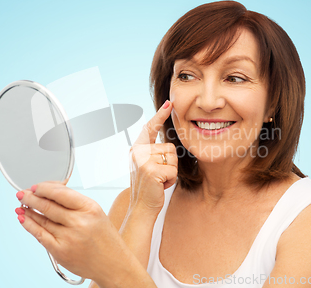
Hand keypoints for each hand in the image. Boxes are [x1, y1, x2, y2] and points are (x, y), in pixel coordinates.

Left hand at [15, 181, 129, 284]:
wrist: (113, 264)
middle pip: (47, 205)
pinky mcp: (60, 251)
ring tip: (21, 205)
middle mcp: (79, 222)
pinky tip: (24, 219)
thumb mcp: (96, 213)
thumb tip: (50, 193)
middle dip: (31, 197)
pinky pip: (39, 234)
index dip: (44, 188)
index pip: (60, 193)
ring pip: (41, 219)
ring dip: (28, 211)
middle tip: (22, 194)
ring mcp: (68, 238)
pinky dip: (29, 225)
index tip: (36, 187)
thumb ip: (75, 203)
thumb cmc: (105, 239)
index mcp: (90, 208)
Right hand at [128, 100, 177, 214]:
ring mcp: (143, 160)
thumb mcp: (147, 164)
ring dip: (171, 172)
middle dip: (170, 163)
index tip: (169, 103)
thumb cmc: (149, 186)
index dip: (160, 115)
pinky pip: (173, 170)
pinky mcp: (151, 170)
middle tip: (158, 176)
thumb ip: (152, 151)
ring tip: (158, 180)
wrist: (142, 207)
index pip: (150, 128)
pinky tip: (160, 185)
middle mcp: (137, 151)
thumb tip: (159, 136)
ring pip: (173, 158)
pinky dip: (171, 180)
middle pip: (169, 147)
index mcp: (137, 148)